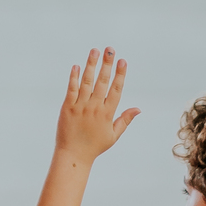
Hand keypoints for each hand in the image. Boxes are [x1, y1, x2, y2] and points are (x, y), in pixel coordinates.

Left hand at [57, 48, 139, 162]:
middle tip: (110, 50)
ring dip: (91, 65)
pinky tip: (77, 66)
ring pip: (87, 82)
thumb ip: (125, 120)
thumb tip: (138, 108)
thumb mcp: (113, 135)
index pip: (116, 90)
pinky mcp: (67, 107)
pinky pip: (71, 89)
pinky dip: (74, 77)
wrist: (73, 155)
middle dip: (107, 65)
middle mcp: (94, 108)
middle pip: (103, 82)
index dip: (120, 75)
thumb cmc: (94, 146)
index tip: (123, 61)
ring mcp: (80, 107)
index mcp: (107, 114)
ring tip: (95, 51)